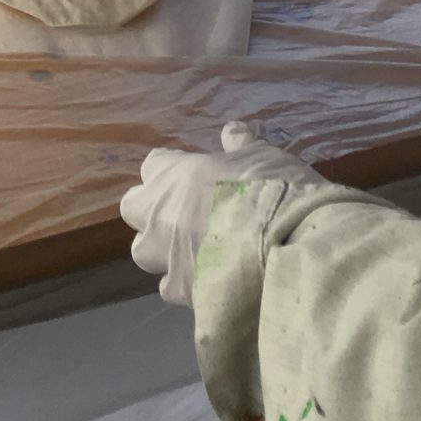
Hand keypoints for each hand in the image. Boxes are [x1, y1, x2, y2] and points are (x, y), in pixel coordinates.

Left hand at [120, 122, 327, 306]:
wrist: (286, 248)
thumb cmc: (273, 190)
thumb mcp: (263, 156)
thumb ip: (240, 146)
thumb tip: (231, 131)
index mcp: (176, 174)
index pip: (153, 165)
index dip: (171, 171)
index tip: (190, 177)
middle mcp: (160, 212)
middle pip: (134, 208)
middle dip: (152, 211)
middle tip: (184, 215)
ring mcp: (164, 254)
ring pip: (144, 251)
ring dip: (162, 250)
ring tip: (193, 252)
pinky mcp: (178, 289)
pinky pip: (169, 287)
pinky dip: (185, 284)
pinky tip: (209, 281)